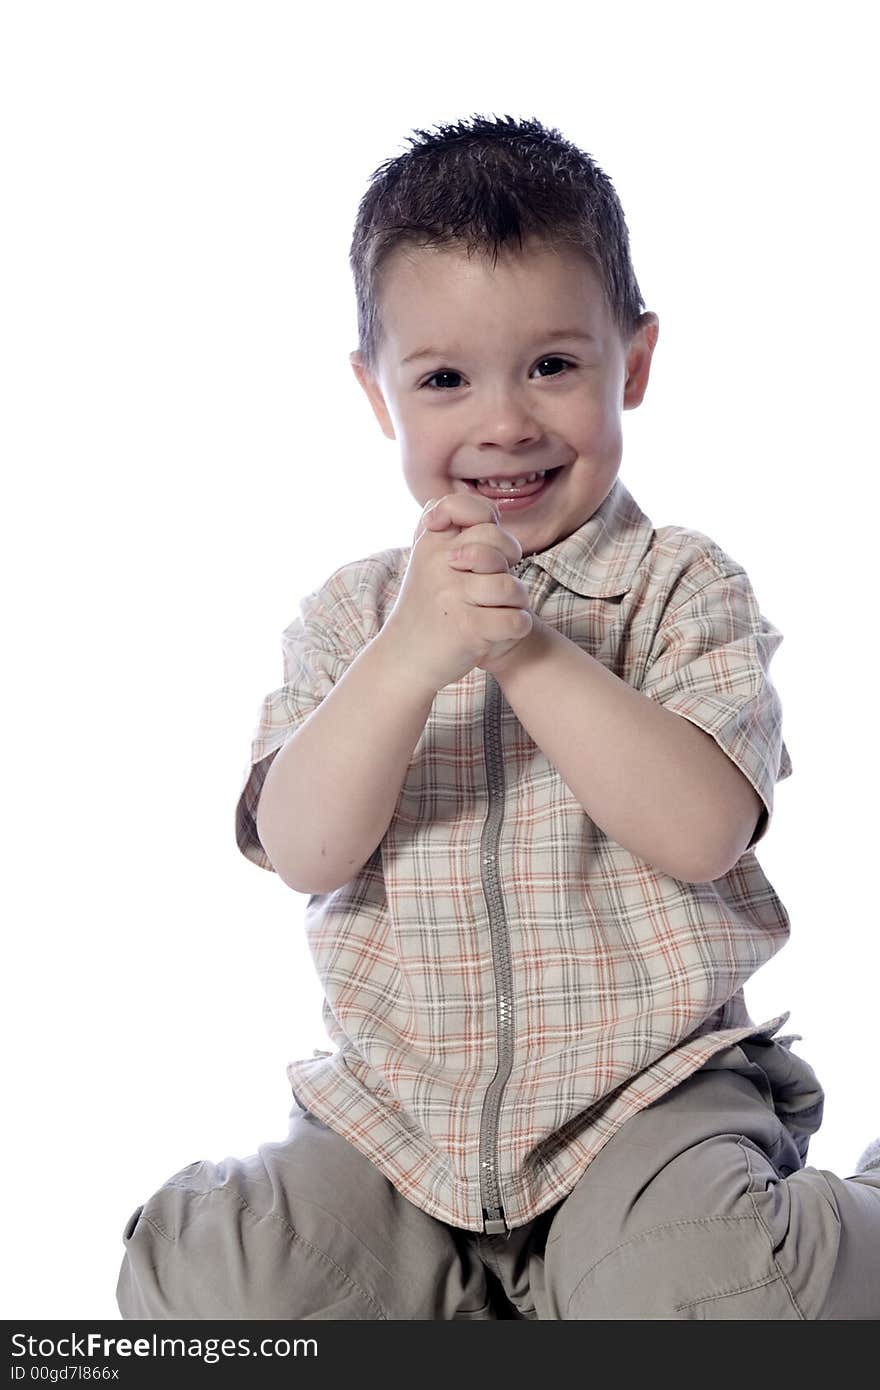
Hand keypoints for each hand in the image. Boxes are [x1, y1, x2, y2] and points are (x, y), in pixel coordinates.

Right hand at [381, 492, 533, 692]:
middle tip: (498, 579)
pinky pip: (516, 620)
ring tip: (503, 608)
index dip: (491, 522)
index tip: (486, 545)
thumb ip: (440, 531)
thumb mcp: (423, 562)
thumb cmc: (425, 608)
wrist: (404, 658)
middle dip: (510, 561)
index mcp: (431, 543)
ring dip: (517, 601)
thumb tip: (451, 507)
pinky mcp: (467, 628)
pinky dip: (517, 626)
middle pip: (498, 543)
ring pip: (512, 586)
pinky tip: (505, 628)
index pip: (473, 510)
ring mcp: (452, 596)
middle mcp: (440, 564)